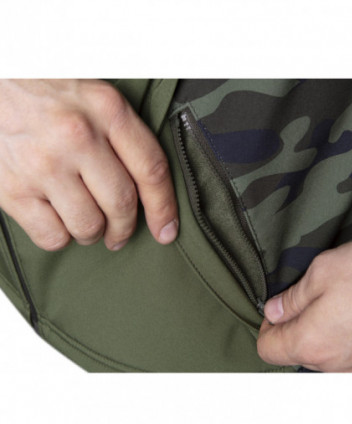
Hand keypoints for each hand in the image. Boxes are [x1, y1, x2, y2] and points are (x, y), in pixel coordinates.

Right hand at [0, 79, 177, 250]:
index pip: (151, 169)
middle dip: (124, 228)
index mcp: (106, 110)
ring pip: (88, 226)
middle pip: (121, 204)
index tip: (167, 230)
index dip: (164, 207)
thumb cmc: (47, 89)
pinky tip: (59, 220)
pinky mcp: (12, 187)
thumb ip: (124, 135)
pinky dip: (61, 237)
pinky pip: (51, 236)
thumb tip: (150, 187)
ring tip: (87, 223)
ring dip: (93, 234)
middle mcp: (77, 137)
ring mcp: (43, 163)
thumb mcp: (95, 96)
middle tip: (119, 232)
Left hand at [257, 240, 351, 371]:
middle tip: (304, 298)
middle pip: (296, 352)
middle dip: (293, 327)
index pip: (268, 349)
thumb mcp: (320, 273)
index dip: (266, 327)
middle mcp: (333, 363)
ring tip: (332, 299)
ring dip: (319, 330)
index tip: (276, 309)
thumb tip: (275, 310)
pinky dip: (342, 334)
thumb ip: (292, 298)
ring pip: (323, 353)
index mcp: (310, 343)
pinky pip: (347, 353)